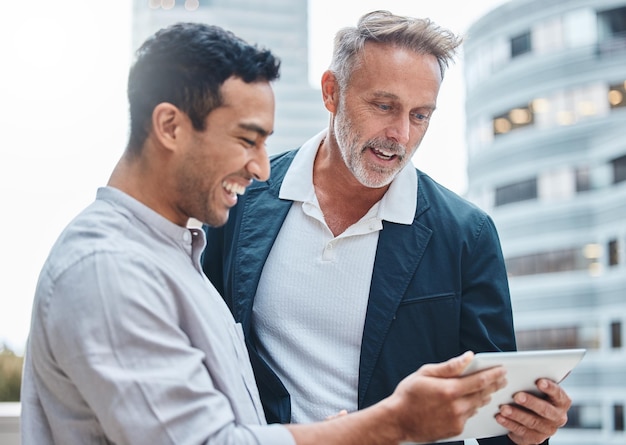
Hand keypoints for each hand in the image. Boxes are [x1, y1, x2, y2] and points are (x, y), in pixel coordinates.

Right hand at [390, 351, 507, 442]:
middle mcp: (456, 407)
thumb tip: (468, 357)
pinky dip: (472, 408)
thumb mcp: (425, 373)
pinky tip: (470, 402)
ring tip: (488, 389)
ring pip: (477, 406)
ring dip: (484, 396)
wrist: (397, 421)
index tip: (502, 369)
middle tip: (502, 379)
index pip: (480, 380)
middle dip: (494, 385)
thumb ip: (449, 366)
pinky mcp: (456, 430)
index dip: (494, 374)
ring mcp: (457, 420)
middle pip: (483, 394)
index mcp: (449, 390)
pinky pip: (469, 416)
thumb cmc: (408, 395)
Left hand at [495, 378, 570, 444]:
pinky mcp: (535, 438)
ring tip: (503, 408)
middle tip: (517, 396)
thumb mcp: (538, 388)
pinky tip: (500, 417)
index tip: (539, 382)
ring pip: (532, 422)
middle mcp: (558, 417)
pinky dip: (509, 424)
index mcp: (561, 402)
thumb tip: (530, 362)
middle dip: (531, 402)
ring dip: (516, 414)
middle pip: (545, 410)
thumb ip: (537, 379)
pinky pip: (522, 431)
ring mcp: (547, 429)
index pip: (558, 394)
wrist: (532, 420)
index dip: (550, 388)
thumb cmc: (535, 396)